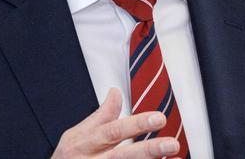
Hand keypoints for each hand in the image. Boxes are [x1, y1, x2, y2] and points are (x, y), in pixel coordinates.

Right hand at [52, 88, 180, 157]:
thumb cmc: (69, 157)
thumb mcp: (77, 134)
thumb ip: (100, 115)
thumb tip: (115, 92)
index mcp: (86, 143)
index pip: (114, 132)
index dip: (136, 125)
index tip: (159, 119)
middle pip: (123, 157)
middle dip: (149, 150)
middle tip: (172, 143)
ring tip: (175, 157)